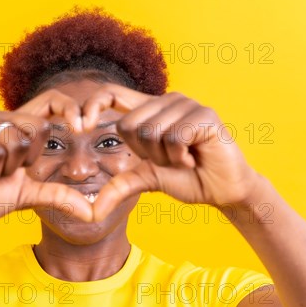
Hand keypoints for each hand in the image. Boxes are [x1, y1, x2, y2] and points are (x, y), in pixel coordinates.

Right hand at [0, 92, 92, 229]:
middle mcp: (1, 118)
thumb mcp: (29, 196)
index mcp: (19, 127)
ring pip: (16, 142)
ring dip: (3, 170)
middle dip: (26, 162)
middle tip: (3, 172)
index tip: (83, 126)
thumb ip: (59, 197)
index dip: (69, 106)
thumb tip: (92, 214)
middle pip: (39, 127)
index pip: (50, 102)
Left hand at [83, 84, 259, 221]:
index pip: (111, 93)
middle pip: (129, 125)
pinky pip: (173, 137)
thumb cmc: (187, 178)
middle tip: (170, 158)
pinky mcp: (204, 114)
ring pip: (151, 132)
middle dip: (145, 153)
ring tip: (185, 157)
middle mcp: (165, 101)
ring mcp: (186, 104)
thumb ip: (120, 186)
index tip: (80, 126)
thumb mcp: (147, 180)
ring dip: (165, 157)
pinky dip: (180, 156)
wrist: (224, 190)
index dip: (93, 104)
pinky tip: (196, 156)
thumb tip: (92, 212)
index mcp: (148, 111)